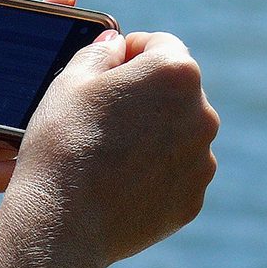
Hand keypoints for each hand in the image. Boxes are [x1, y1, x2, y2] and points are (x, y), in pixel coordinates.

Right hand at [0, 28, 219, 267]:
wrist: (63, 222)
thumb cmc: (63, 141)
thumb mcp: (70, 79)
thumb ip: (101, 52)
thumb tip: (118, 45)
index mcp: (176, 72)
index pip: (160, 46)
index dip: (130, 54)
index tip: (107, 72)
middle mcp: (203, 113)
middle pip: (174, 93)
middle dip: (145, 98)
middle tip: (101, 119)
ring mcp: (202, 160)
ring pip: (178, 135)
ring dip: (153, 136)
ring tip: (108, 156)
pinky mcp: (193, 199)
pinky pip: (175, 175)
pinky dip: (154, 175)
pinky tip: (119, 184)